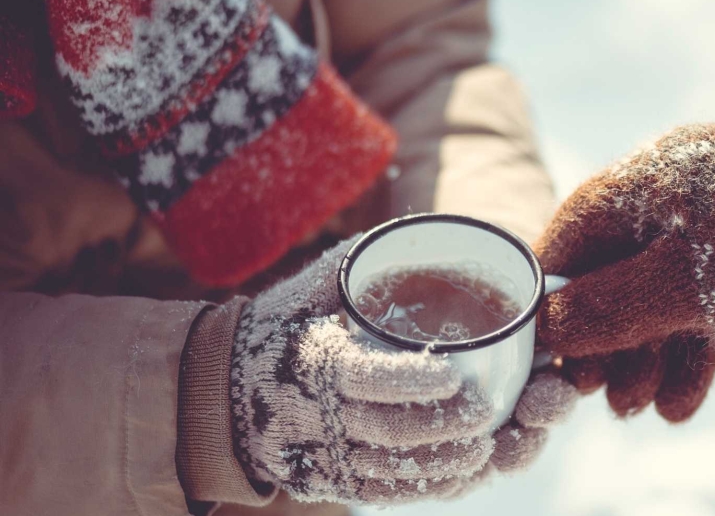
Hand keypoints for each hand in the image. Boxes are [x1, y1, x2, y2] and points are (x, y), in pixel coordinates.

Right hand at [232, 237, 577, 504]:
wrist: (224, 387)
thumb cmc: (282, 324)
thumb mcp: (310, 286)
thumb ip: (360, 262)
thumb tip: (423, 229)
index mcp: (312, 360)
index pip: (362, 376)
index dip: (408, 380)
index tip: (451, 374)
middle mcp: (314, 413)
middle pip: (384, 429)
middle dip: (440, 426)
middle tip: (486, 413)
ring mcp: (321, 452)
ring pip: (387, 469)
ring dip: (440, 463)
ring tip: (484, 449)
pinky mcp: (328, 479)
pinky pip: (379, 493)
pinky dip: (421, 490)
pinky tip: (460, 478)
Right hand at [535, 124, 714, 421]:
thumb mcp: (692, 291)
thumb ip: (615, 308)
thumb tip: (550, 328)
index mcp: (664, 170)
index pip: (581, 220)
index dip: (557, 284)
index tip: (538, 339)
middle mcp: (688, 188)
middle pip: (620, 263)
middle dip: (607, 335)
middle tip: (594, 394)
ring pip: (662, 290)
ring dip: (646, 353)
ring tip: (636, 410)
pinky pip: (704, 302)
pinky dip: (690, 349)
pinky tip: (680, 402)